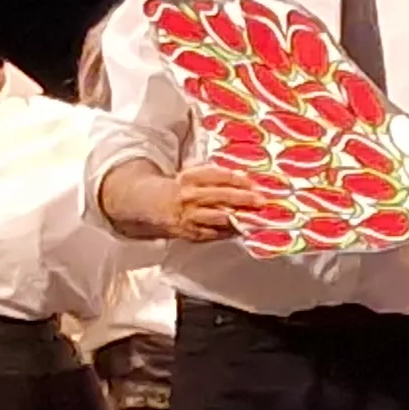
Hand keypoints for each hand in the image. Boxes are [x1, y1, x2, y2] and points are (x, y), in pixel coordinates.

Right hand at [160, 162, 278, 241]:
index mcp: (189, 178)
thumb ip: (214, 176)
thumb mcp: (190, 176)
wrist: (147, 205)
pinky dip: (227, 232)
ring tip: (254, 218)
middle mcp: (189, 196)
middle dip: (243, 198)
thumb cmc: (175, 188)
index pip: (218, 175)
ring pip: (217, 216)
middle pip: (221, 196)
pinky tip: (240, 230)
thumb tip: (242, 176)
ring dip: (237, 217)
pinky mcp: (189, 232)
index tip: (253, 183)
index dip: (237, 179)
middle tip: (261, 201)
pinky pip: (212, 233)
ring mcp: (189, 216)